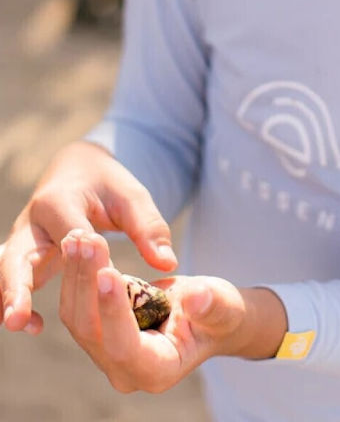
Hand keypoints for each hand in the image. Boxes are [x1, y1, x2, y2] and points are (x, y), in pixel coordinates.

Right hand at [0, 141, 176, 334]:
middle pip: (18, 256)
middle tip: (18, 318)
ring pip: (7, 270)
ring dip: (8, 297)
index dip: (86, 257)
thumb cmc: (108, 184)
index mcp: (59, 202)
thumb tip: (168, 263)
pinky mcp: (26, 256)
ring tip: (23, 325)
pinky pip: (12, 279)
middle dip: (16, 287)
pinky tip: (34, 326)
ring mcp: (25, 241)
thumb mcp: (132, 197)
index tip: (102, 276)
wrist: (79, 169)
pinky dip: (14, 299)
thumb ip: (149, 228)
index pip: (70, 235)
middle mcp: (34, 222)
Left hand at [59, 229, 287, 392]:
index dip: (114, 312)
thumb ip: (211, 305)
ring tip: (79, 236)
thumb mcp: (223, 305)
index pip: (125, 347)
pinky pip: (78, 305)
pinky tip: (77, 242)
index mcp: (158, 370)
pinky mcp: (98, 333)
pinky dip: (77, 273)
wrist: (209, 313)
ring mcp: (107, 354)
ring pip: (77, 316)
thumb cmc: (220, 311)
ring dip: (77, 274)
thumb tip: (197, 299)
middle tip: (89, 240)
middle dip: (88, 283)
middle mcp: (125, 370)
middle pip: (92, 330)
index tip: (109, 272)